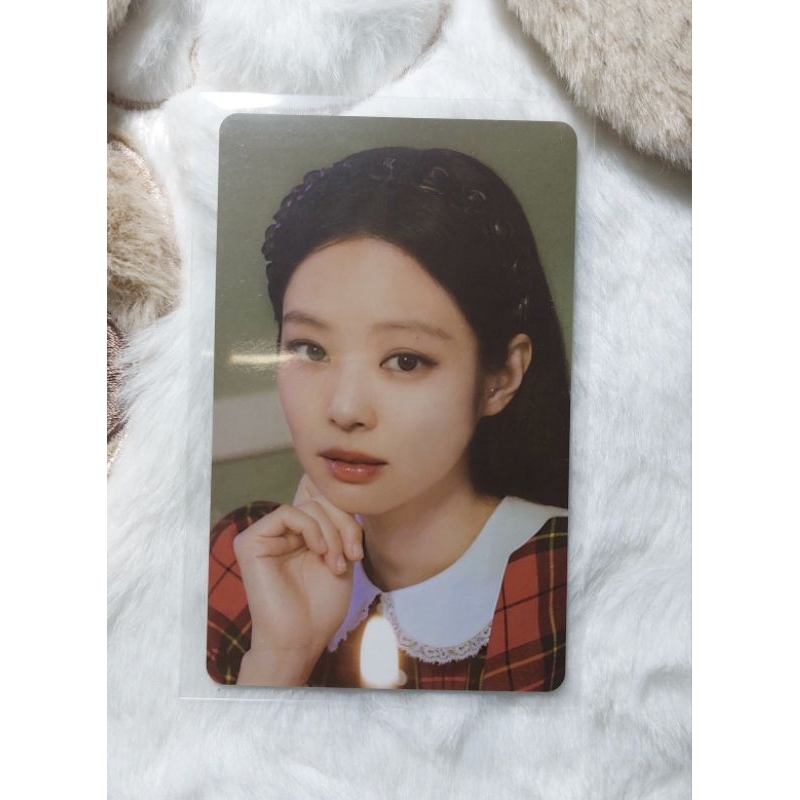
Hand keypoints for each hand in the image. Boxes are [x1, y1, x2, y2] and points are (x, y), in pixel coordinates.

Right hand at [233, 476, 362, 684]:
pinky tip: (320, 552)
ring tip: (338, 563)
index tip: (357, 544)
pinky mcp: (250, 541)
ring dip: (333, 533)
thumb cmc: (322, 605)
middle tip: (354, 556)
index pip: (320, 494)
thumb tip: (339, 487)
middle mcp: (281, 530)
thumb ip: (339, 522)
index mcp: (300, 531)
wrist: (302, 638)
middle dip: (345, 524)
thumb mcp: (342, 554)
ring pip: (309, 506)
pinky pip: (288, 513)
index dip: (343, 507)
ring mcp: (264, 533)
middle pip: (321, 498)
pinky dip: (312, 529)